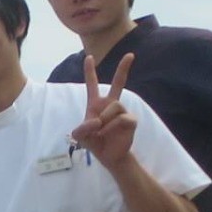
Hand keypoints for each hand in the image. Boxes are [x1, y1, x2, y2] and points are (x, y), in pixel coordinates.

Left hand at [71, 53, 137, 170]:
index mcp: (96, 104)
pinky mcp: (131, 121)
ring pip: (115, 105)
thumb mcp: (80, 136)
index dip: (89, 71)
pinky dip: (111, 127)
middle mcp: (110, 105)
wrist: (108, 156)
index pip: (91, 85)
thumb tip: (98, 121)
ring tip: (101, 130)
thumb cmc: (94, 142)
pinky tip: (108, 133)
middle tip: (130, 55)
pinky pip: (121, 118)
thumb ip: (82, 128)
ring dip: (105, 118)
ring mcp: (122, 111)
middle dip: (123, 68)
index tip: (89, 57)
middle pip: (118, 83)